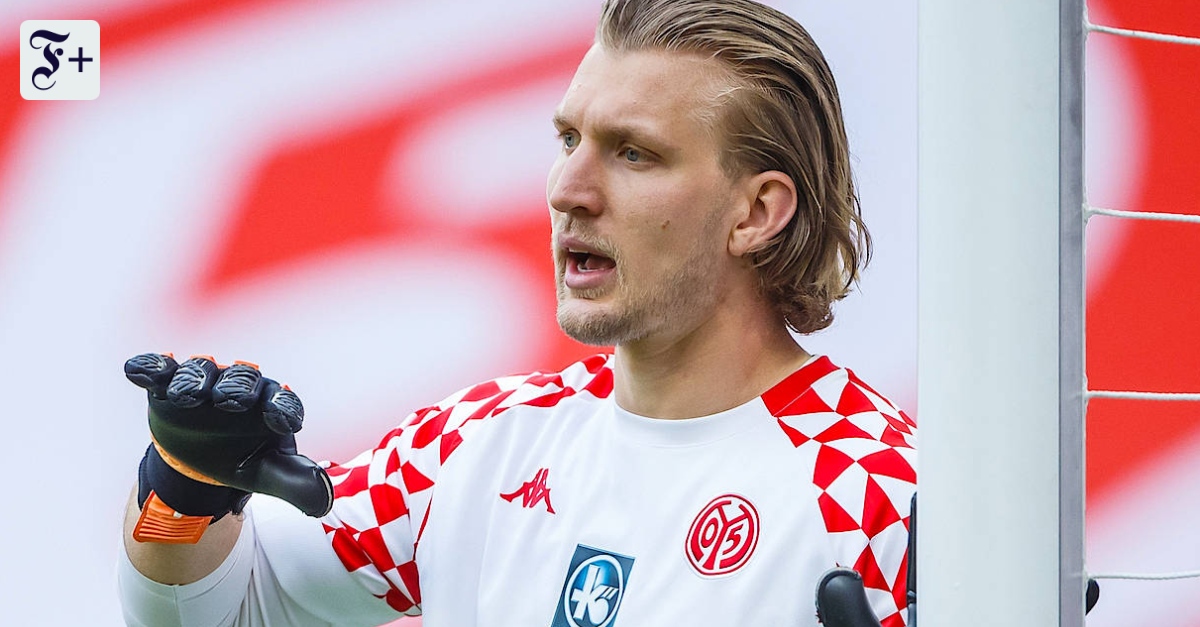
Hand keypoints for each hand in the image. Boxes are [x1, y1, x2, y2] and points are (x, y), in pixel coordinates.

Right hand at [125, 353, 332, 517]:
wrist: (201, 461)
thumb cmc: (243, 460)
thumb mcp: (268, 475)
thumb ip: (296, 484)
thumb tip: (323, 503)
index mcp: (270, 406)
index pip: (282, 402)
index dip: (283, 409)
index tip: (284, 423)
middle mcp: (240, 389)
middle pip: (242, 381)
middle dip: (237, 390)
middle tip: (231, 402)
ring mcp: (204, 384)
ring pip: (201, 373)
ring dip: (193, 382)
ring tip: (185, 397)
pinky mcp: (168, 385)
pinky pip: (159, 371)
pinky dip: (149, 368)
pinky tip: (136, 370)